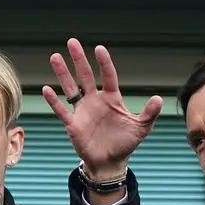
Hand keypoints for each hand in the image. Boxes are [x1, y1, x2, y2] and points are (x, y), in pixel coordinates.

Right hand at [42, 38, 164, 179]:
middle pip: (85, 75)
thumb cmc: (125, 143)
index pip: (108, 76)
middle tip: (72, 42)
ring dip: (63, 73)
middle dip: (79, 59)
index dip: (104, 63)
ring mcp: (83, 111)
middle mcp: (95, 101)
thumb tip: (158, 99)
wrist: (110, 163)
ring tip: (55, 57)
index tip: (99, 49)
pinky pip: (62, 110)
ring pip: (70, 88)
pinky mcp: (73, 124)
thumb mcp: (141, 128)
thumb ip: (149, 113)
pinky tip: (46, 89)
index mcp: (111, 98)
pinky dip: (54, 101)